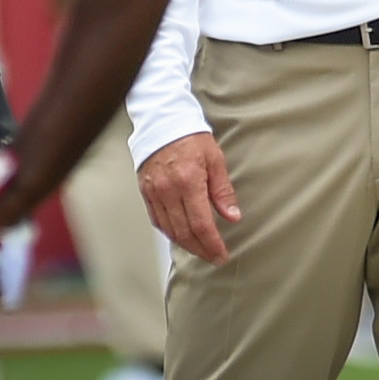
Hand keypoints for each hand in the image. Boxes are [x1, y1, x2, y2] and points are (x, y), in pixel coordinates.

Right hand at [137, 133, 239, 265]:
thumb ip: (223, 191)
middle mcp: (168, 190)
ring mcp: (154, 193)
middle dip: (201, 249)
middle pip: (184, 232)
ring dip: (186, 245)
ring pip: (169, 230)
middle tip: (214, 258)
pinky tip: (182, 236)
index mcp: (188, 181)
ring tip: (201, 250)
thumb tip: (232, 217)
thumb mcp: (215, 160)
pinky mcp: (145, 192)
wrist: (162, 122)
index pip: (201, 224)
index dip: (212, 244)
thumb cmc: (192, 137)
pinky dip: (170, 232)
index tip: (222, 254)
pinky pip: (157, 221)